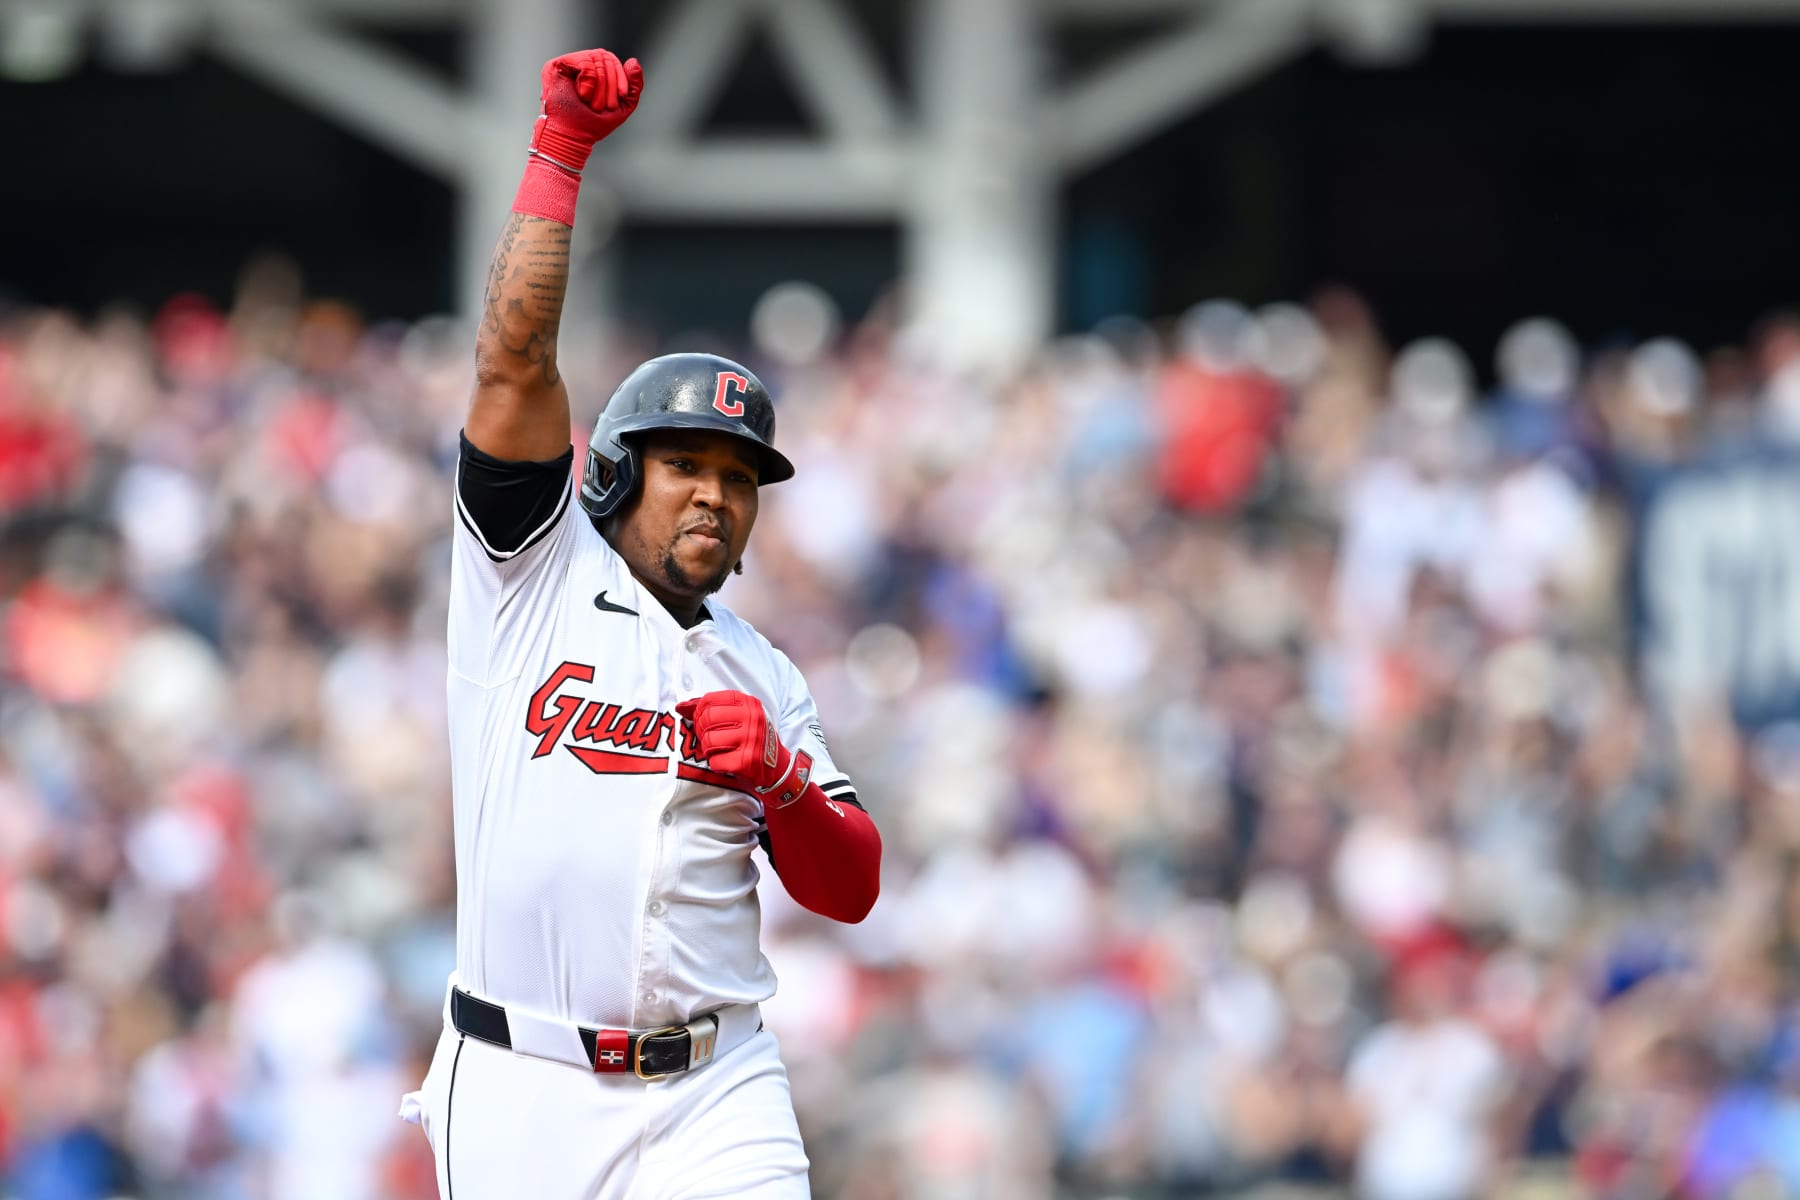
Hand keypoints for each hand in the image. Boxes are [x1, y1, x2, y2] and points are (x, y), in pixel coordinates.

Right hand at [530, 49, 643, 173]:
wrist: (573, 138)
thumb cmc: (592, 125)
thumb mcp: (622, 106)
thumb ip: (634, 86)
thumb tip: (634, 61)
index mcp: (594, 72)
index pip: (611, 60)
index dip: (621, 76)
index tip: (622, 95)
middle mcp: (579, 64)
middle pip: (605, 57)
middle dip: (610, 84)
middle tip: (602, 106)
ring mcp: (567, 64)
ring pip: (595, 59)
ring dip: (600, 85)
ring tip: (592, 104)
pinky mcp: (556, 65)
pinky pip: (584, 61)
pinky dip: (589, 79)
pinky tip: (583, 94)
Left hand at [677, 690, 812, 803]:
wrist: (776, 766)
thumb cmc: (751, 738)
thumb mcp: (738, 716)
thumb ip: (710, 708)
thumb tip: (680, 707)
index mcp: (748, 703)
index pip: (708, 700)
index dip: (698, 712)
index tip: (703, 721)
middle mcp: (752, 718)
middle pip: (706, 719)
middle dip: (702, 731)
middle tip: (710, 738)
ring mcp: (751, 740)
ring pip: (708, 741)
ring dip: (709, 749)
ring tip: (719, 751)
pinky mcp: (747, 761)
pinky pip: (715, 762)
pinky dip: (717, 764)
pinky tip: (727, 762)